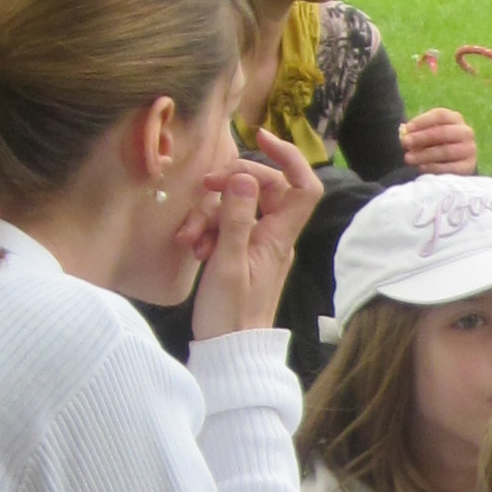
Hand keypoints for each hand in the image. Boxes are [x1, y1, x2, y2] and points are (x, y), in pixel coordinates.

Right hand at [190, 127, 321, 338]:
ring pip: (238, 208)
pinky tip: (191, 247)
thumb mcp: (227, 264)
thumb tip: (244, 178)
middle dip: (231, 184)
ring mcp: (257, 246)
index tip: (259, 138)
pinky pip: (227, 229)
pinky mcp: (240, 255)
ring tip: (189, 238)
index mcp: (279, 238)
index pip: (302, 187)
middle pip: (263, 189)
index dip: (288, 157)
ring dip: (209, 214)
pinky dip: (207, 231)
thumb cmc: (230, 316)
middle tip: (204, 187)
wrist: (228, 353)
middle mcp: (274, 237)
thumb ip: (236, 220)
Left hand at [399, 106, 479, 175]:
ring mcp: (469, 150)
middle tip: (405, 142)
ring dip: (424, 154)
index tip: (407, 128)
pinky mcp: (469, 167)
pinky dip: (434, 168)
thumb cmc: (437, 144)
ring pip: (445, 151)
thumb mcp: (428, 134)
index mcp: (455, 119)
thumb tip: (404, 133)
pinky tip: (421, 167)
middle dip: (421, 137)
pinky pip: (450, 168)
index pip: (440, 115)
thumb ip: (417, 132)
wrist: (456, 163)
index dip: (423, 121)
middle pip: (443, 132)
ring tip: (408, 158)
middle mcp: (466, 132)